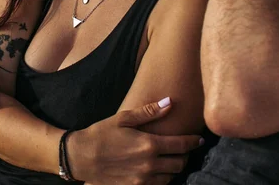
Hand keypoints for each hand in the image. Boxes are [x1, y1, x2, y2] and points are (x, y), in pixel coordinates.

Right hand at [69, 98, 202, 184]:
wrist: (80, 157)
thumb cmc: (100, 134)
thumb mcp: (122, 118)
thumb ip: (148, 112)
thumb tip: (170, 102)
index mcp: (148, 144)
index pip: (181, 145)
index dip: (193, 142)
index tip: (198, 139)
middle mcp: (150, 164)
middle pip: (180, 163)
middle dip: (185, 156)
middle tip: (182, 149)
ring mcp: (143, 179)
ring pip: (171, 177)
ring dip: (174, 168)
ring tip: (170, 159)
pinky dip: (162, 178)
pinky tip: (157, 170)